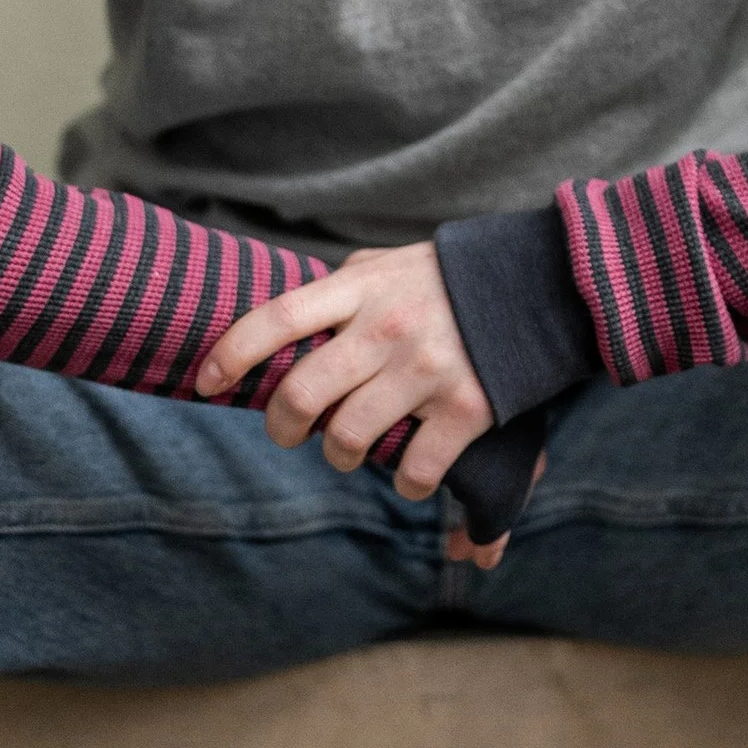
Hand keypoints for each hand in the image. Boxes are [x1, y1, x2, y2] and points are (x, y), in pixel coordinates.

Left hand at [195, 242, 492, 499]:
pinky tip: (410, 476)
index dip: (230, 355)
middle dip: (283, 427)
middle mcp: (387, 329)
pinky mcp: (468, 408)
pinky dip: (407, 484)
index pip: (275, 319)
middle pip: (301, 394)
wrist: (541, 283)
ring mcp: (426, 370)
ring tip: (350, 451)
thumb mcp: (389, 264)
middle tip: (289, 434)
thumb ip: (342, 287)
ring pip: (349, 439)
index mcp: (360, 289)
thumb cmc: (451, 279)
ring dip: (341, 456)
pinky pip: (414, 470)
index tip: (206, 383)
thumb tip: (290, 317)